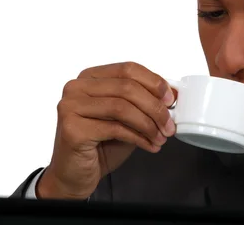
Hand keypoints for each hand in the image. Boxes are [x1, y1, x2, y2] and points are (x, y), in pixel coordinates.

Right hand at [36, 62, 175, 199]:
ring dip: (148, 124)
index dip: (154, 82)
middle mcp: (77, 87)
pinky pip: (115, 128)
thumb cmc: (100, 145)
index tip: (170, 99)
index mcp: (90, 77)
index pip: (128, 69)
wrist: (74, 175)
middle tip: (169, 125)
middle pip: (127, 87)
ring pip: (122, 107)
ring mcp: (71, 106)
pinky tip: (149, 145)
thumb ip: (143, 102)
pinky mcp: (72, 128)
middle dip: (155, 107)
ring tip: (161, 138)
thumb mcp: (127, 118)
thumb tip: (172, 94)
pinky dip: (138, 137)